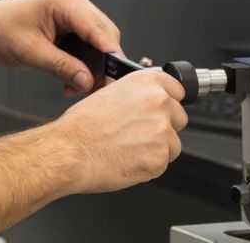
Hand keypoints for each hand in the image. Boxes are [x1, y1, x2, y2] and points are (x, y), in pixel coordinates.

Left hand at [0, 0, 120, 93]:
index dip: (110, 52)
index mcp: (66, 1)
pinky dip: (84, 64)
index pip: (98, 28)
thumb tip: (88, 81)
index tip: (118, 75)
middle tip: (95, 90)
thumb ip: (62, 67)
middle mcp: (74, 3)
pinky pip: (88, 45)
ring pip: (98, 43)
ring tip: (77, 88)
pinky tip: (73, 80)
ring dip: (92, 67)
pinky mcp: (71, 25)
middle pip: (104, 35)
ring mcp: (74, 13)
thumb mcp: (30, 52)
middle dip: (102, 64)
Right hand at [52, 72, 186, 193]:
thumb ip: (135, 95)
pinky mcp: (160, 157)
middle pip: (179, 118)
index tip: (161, 111)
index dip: (168, 103)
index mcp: (147, 82)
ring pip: (173, 144)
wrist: (70, 151)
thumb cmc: (82, 125)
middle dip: (163, 128)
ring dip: (157, 149)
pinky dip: (148, 166)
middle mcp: (159, 103)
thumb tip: (143, 102)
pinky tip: (128, 160)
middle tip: (139, 135)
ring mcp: (162, 130)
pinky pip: (162, 164)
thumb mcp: (109, 93)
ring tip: (130, 150)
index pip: (178, 90)